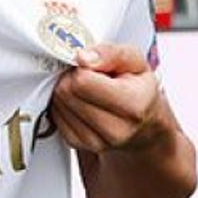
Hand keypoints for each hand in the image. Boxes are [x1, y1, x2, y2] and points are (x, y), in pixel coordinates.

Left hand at [49, 43, 165, 154]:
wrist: (143, 123)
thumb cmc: (138, 89)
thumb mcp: (135, 61)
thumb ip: (110, 53)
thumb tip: (82, 58)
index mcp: (133, 106)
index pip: (83, 81)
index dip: (82, 67)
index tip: (91, 65)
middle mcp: (115, 130)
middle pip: (67, 93)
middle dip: (71, 77)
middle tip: (86, 75)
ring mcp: (95, 142)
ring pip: (57, 104)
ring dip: (65, 90)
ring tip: (85, 88)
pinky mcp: (78, 144)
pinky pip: (54, 117)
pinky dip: (62, 104)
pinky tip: (80, 101)